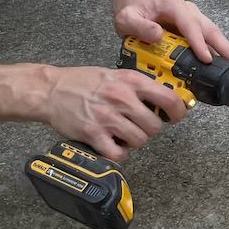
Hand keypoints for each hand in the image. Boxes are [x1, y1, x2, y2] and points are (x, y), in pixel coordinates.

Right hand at [44, 66, 187, 161]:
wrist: (51, 90)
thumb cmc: (83, 82)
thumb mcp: (116, 75)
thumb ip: (139, 87)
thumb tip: (164, 101)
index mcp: (131, 81)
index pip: (168, 98)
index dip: (178, 112)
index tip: (176, 117)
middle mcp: (121, 98)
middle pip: (154, 126)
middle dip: (150, 129)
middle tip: (139, 126)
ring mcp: (107, 117)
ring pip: (139, 140)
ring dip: (134, 141)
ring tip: (123, 134)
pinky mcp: (93, 133)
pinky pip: (117, 153)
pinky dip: (117, 153)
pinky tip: (111, 144)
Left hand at [113, 0, 228, 67]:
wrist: (135, 5)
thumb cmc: (132, 11)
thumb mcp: (126, 18)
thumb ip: (139, 26)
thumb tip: (158, 35)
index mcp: (174, 6)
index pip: (190, 24)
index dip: (200, 42)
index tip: (206, 59)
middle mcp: (188, 11)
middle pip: (210, 29)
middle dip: (225, 47)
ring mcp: (194, 19)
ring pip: (213, 34)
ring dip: (226, 50)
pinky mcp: (195, 29)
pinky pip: (208, 40)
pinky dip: (218, 52)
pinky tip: (224, 65)